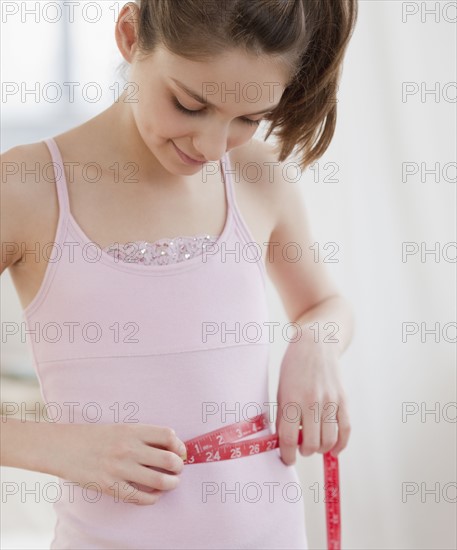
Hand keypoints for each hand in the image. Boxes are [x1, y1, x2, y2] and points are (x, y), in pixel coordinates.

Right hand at [51, 422, 186, 504]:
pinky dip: (152, 498)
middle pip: (168, 459)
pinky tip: (153, 495)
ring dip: (171, 484)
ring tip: (171, 483)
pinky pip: (140, 497)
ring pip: (159, 480)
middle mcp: (128, 448)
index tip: (180, 451)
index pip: (168, 436)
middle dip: (179, 467)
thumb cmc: (93, 437)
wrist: (63, 447)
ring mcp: (120, 468)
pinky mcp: (110, 486)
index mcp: (132, 430)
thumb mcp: (119, 428)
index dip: (179, 445)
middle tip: (178, 469)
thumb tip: (169, 447)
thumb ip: (142, 436)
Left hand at [275, 335, 350, 464]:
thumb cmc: (293, 368)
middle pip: (310, 443)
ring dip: (321, 449)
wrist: (315, 344)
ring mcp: (330, 401)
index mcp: (291, 399)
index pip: (288, 438)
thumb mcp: (281, 390)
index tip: (287, 459)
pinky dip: (340, 444)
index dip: (287, 455)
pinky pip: (346, 429)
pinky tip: (334, 448)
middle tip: (300, 448)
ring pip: (329, 441)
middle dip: (304, 451)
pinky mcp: (343, 399)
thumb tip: (285, 443)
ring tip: (314, 444)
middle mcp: (311, 401)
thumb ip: (283, 416)